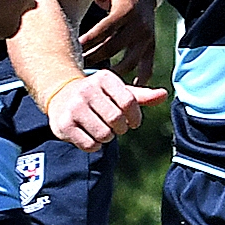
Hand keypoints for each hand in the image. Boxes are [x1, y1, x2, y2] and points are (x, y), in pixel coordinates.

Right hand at [46, 70, 167, 151]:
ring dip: (107, 137)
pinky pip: (90, 145)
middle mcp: (86, 90)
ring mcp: (73, 107)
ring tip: (102, 130)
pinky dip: (95, 145)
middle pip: (117, 119)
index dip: (135, 117)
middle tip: (115, 127)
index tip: (133, 122)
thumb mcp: (118, 91)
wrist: (60, 95)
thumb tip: (164, 94)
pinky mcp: (63, 125)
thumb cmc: (98, 96)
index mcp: (104, 78)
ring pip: (104, 134)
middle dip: (120, 128)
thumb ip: (141, 96)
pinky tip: (90, 135)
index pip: (129, 102)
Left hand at [79, 0, 159, 85]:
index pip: (104, 30)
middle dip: (93, 58)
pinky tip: (128, 89)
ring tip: (95, 80)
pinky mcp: (152, 46)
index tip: (73, 50)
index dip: (88, 41)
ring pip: (128, 61)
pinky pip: (147, 66)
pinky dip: (139, 79)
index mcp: (125, 10)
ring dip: (111, 72)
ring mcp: (146, 38)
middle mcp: (138, 25)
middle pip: (112, 48)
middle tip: (76, 66)